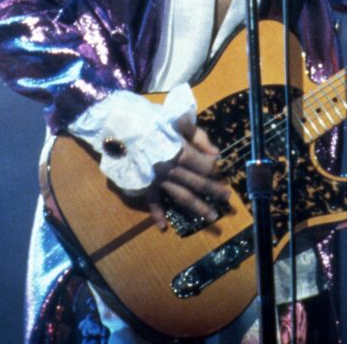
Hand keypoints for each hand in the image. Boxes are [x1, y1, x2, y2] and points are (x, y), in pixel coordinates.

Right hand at [145, 116, 229, 230]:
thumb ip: (198, 136)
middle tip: (227, 199)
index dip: (213, 166)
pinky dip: (157, 214)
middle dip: (214, 190)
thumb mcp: (176, 119)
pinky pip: (152, 202)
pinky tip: (164, 227)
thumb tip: (215, 153)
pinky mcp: (144, 185)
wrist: (119, 126)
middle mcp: (172, 169)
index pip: (205, 165)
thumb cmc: (150, 120)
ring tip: (212, 217)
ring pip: (182, 196)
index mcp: (181, 151)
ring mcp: (158, 180)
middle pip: (198, 182)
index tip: (217, 166)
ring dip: (198, 207)